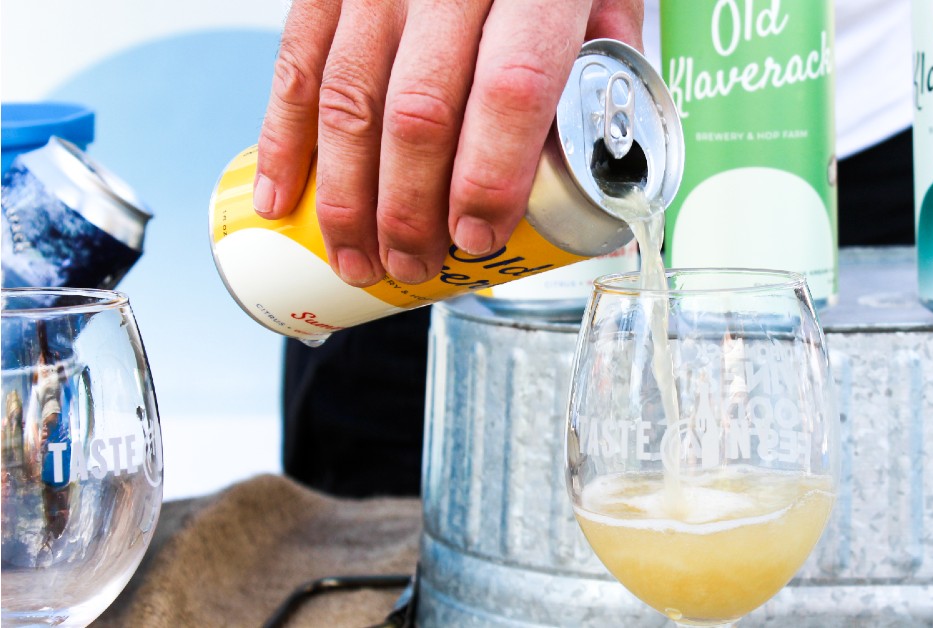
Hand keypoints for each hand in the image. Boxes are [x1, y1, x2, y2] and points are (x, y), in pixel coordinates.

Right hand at [254, 0, 643, 285]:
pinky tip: (282, 201)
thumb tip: (603, 146)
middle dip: (409, 211)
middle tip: (414, 266)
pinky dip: (282, 141)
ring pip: (348, 99)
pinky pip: (296, 64)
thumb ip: (605, 53)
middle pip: (418, 112)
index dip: (488, 177)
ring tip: (356, 259)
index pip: (509, 90)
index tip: (478, 237)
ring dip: (345, 197)